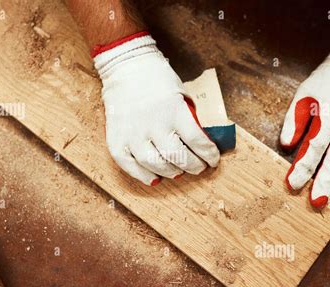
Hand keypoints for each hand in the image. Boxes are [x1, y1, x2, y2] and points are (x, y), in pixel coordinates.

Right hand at [93, 33, 219, 185]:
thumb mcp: (182, 94)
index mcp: (174, 110)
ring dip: (171, 172)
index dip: (209, 155)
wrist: (125, 66)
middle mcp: (153, 124)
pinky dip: (144, 175)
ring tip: (178, 171)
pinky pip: (130, 166)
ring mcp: (133, 134)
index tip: (213, 159)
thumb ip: (190, 118)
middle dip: (193, 166)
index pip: (197, 142)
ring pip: (155, 165)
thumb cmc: (157, 79)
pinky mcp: (116, 140)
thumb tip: (201, 142)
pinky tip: (155, 177)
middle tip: (198, 167)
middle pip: (178, 157)